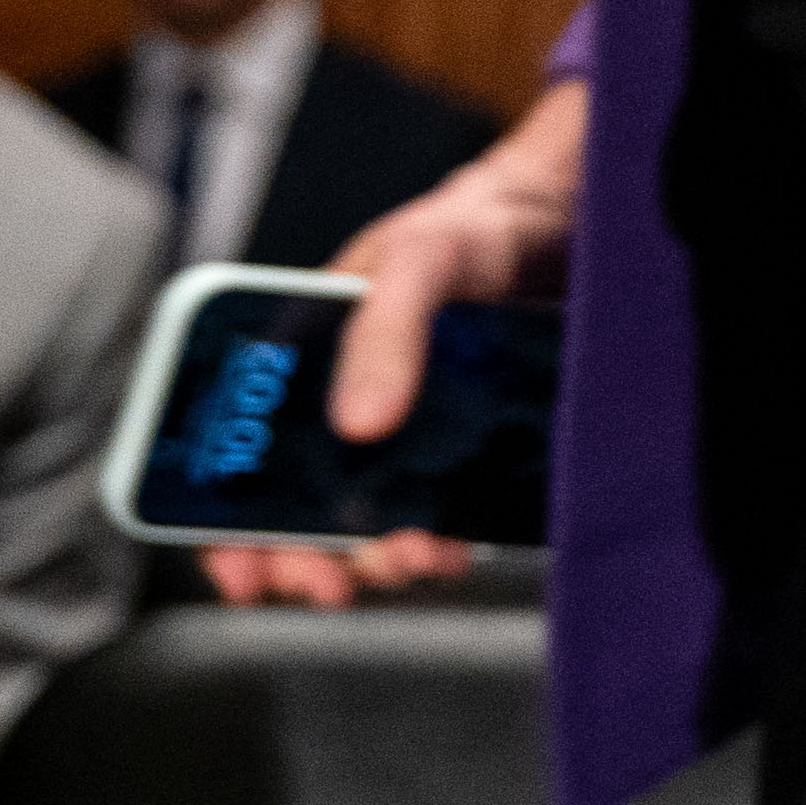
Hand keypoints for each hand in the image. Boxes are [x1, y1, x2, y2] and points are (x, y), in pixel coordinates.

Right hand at [203, 78, 583, 609]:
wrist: (576, 217)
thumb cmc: (476, 225)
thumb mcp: (419, 261)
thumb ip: (385, 331)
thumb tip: (359, 427)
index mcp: (305, 365)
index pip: (241, 460)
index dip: (228, 526)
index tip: (244, 575)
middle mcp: (348, 402)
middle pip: (301, 509)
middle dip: (308, 560)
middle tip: (333, 586)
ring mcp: (411, 425)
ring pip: (371, 520)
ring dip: (379, 556)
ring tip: (416, 558)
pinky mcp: (471, 440)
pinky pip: (441, 507)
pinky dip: (440, 538)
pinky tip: (459, 546)